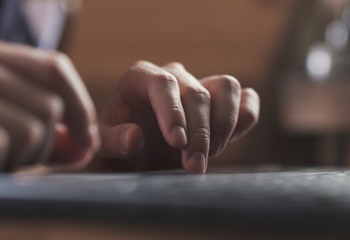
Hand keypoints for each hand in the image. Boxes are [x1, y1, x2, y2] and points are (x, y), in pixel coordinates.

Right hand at [0, 39, 99, 171]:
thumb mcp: (3, 114)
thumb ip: (43, 124)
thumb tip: (87, 146)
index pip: (54, 68)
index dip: (80, 107)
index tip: (87, 141)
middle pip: (50, 105)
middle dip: (46, 143)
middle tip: (18, 155)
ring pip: (31, 129)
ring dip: (21, 156)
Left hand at [92, 61, 259, 172]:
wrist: (135, 162)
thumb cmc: (116, 154)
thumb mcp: (103, 152)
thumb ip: (112, 142)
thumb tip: (135, 137)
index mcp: (139, 79)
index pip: (163, 83)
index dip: (173, 111)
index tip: (177, 143)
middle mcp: (172, 77)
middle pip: (197, 93)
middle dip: (199, 132)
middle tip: (194, 165)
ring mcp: (199, 88)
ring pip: (227, 88)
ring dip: (225, 123)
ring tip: (212, 153)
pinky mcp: (220, 104)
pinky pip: (245, 99)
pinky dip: (246, 116)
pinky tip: (232, 139)